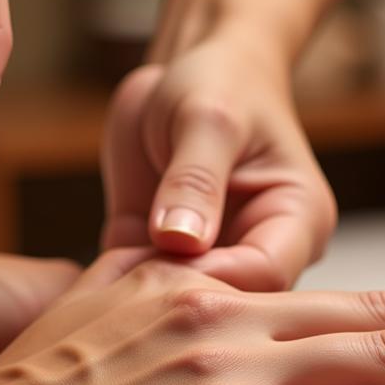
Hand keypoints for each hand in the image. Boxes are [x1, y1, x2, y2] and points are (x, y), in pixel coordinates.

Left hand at [100, 27, 337, 291]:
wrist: (187, 72)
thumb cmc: (219, 82)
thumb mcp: (207, 118)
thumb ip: (195, 179)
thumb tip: (179, 241)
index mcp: (297, 220)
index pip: (267, 277)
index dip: (215, 283)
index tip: (162, 270)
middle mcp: (260, 251)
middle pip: (229, 307)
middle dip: (175, 304)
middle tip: (121, 293)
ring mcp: (212, 262)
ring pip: (182, 312)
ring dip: (141, 305)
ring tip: (101, 295)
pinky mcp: (164, 261)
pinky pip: (140, 295)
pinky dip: (114, 293)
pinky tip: (87, 288)